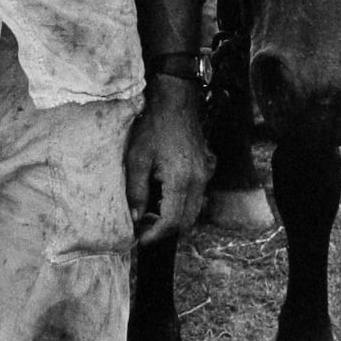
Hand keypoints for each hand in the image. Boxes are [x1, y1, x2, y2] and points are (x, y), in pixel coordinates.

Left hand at [125, 76, 213, 246]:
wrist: (175, 101)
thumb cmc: (153, 126)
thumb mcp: (137, 158)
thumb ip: (136, 191)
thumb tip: (135, 218)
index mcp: (182, 180)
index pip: (172, 221)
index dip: (156, 234)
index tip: (141, 238)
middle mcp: (199, 181)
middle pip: (186, 221)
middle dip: (165, 229)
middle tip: (144, 226)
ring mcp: (205, 174)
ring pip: (193, 210)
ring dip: (174, 217)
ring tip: (150, 211)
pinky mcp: (206, 168)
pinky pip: (197, 196)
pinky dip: (182, 203)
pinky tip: (163, 195)